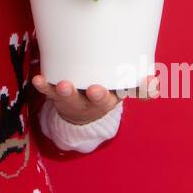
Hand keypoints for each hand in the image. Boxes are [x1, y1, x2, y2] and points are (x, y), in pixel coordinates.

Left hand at [31, 73, 159, 125]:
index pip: (128, 94)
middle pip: (98, 101)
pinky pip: (48, 92)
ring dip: (67, 92)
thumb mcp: (121, 89)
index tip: (148, 84)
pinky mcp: (56, 95)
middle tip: (97, 90)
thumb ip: (138, 85)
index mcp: (114, 97)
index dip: (138, 91)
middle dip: (98, 96)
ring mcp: (74, 99)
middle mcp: (95, 101)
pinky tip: (38, 79)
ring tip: (64, 85)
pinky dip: (43, 86)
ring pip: (71, 98)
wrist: (79, 113)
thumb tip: (155, 83)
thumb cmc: (103, 91)